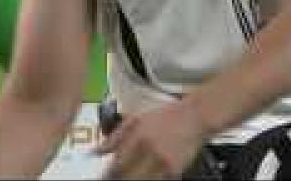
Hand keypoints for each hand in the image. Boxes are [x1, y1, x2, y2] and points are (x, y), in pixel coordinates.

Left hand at [96, 101, 210, 178]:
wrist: (194, 116)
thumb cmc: (164, 116)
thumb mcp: (137, 119)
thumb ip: (116, 136)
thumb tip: (96, 151)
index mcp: (138, 137)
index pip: (117, 164)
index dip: (107, 175)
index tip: (103, 178)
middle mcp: (150, 152)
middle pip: (128, 177)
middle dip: (119, 179)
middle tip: (114, 178)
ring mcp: (164, 164)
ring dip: (134, 179)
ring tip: (132, 175)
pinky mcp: (176, 171)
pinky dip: (151, 180)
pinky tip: (145, 175)